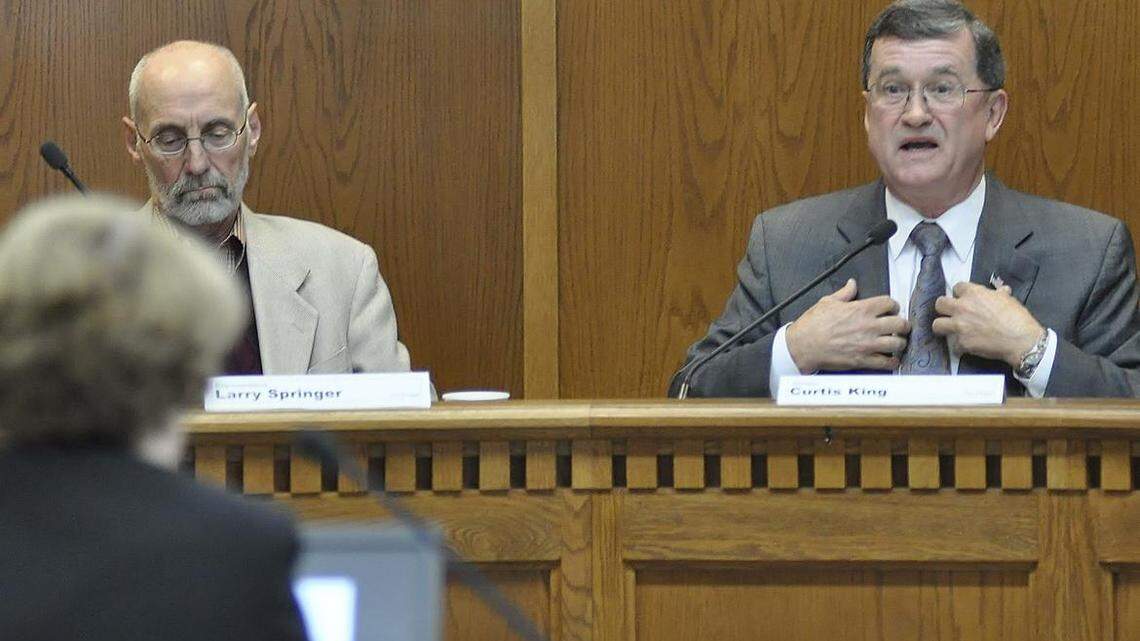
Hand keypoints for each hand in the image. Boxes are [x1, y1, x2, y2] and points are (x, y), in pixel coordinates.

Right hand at [786, 278, 909, 372]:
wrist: (803, 346)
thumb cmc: (813, 324)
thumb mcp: (827, 302)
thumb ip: (845, 293)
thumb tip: (852, 284)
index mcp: (861, 309)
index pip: (889, 303)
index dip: (892, 306)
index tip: (890, 310)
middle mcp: (868, 326)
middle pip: (900, 323)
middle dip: (902, 325)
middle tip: (900, 327)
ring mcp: (867, 344)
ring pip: (898, 343)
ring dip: (899, 343)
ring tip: (895, 343)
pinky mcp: (863, 360)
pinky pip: (887, 362)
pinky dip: (892, 362)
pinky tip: (890, 359)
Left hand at [932, 281, 1043, 366]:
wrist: (1021, 340)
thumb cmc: (1017, 319)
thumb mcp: (1008, 300)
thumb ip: (998, 294)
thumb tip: (1001, 291)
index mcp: (974, 294)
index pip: (957, 287)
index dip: (960, 294)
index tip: (963, 298)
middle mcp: (963, 308)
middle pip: (939, 304)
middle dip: (944, 308)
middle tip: (950, 313)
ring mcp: (960, 326)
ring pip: (937, 325)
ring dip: (943, 327)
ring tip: (950, 330)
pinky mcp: (962, 343)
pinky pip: (953, 345)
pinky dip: (959, 347)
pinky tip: (966, 346)